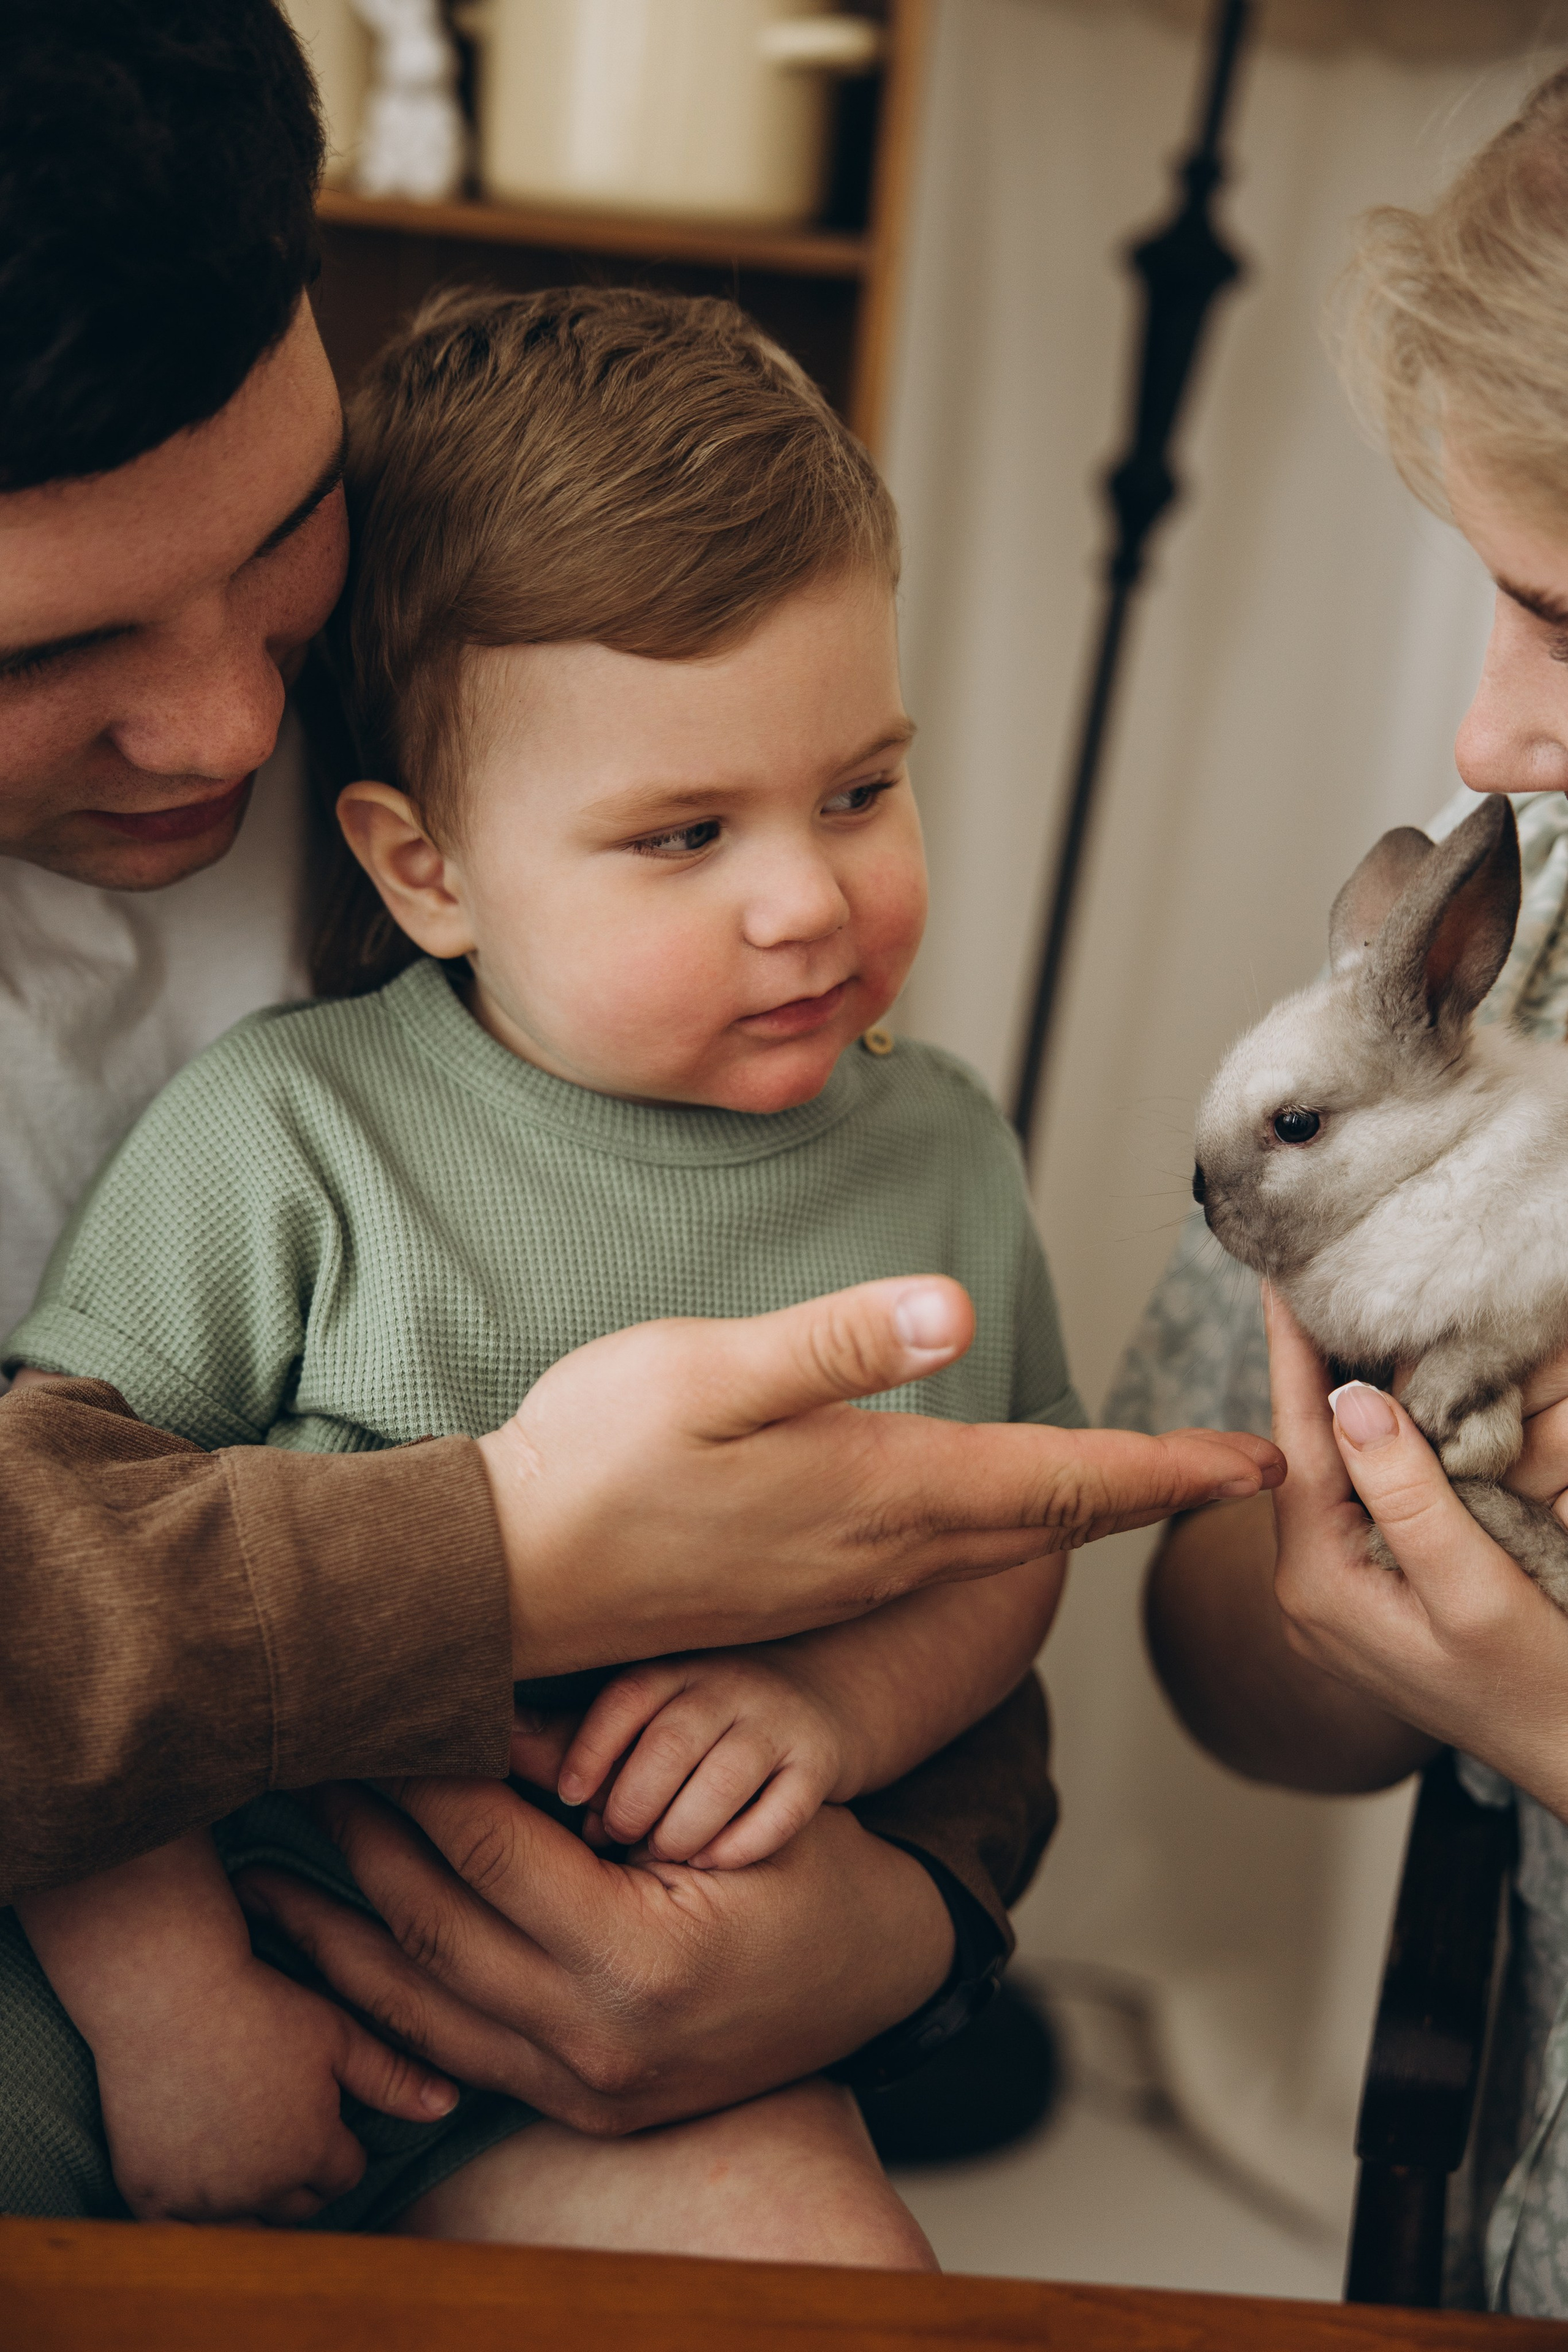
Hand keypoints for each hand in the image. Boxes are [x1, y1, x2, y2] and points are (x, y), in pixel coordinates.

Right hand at [94, 1953, 457, 2224]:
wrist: (165, 1990)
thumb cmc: (260, 2002)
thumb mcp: (337, 2034)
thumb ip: (393, 2078)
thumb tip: (450, 2105)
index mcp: (312, 2151)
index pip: (344, 2173)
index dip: (338, 2140)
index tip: (322, 2107)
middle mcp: (259, 2187)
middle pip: (297, 2205)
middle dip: (301, 2173)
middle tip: (282, 2122)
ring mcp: (202, 2196)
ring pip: (244, 2222)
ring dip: (251, 2197)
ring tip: (245, 2143)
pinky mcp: (150, 2193)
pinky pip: (184, 2228)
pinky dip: (194, 2208)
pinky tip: (199, 2164)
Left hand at [235, 1777, 955, 2136]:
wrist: (878, 1973)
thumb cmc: (809, 1866)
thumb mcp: (720, 1802)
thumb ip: (595, 1773)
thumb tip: (481, 1720)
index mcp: (642, 1963)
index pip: (490, 1854)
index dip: (421, 1781)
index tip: (371, 1722)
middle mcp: (598, 2043)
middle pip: (436, 1930)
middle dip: (359, 1845)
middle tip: (306, 1769)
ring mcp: (582, 2088)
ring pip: (419, 2011)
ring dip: (337, 1940)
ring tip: (267, 1879)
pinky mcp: (573, 2104)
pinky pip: (449, 2052)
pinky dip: (384, 2003)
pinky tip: (337, 1958)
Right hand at [475, 1274, 1284, 1677]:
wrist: (504, 1578)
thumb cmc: (596, 1463)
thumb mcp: (708, 1373)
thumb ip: (834, 1343)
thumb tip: (957, 1311)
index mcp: (879, 1490)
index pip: (1057, 1482)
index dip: (1162, 1471)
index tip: (1250, 1462)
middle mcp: (879, 1550)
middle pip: (1047, 1523)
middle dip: (1145, 1494)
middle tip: (1231, 1472)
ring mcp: (839, 1580)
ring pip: (995, 1546)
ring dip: (1077, 1514)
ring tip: (1133, 1482)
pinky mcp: (798, 1591)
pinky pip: (935, 1562)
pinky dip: (998, 1532)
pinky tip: (986, 1511)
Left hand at [556, 1652, 860, 1867]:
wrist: (817, 1705)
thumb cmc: (699, 1728)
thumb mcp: (642, 1720)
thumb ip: (572, 1737)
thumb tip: (493, 1737)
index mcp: (672, 1670)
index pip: (627, 1698)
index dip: (591, 1750)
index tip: (570, 1798)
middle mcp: (726, 1685)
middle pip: (670, 1742)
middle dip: (633, 1804)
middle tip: (613, 1844)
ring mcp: (777, 1721)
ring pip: (722, 1779)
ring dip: (681, 1831)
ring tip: (657, 1861)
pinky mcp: (820, 1760)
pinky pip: (782, 1809)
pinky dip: (740, 1845)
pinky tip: (712, 1867)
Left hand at [1267, 1290, 1567, 1816]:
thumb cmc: (1535, 1689)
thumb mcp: (1477, 1592)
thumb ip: (1413, 1498)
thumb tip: (1351, 1402)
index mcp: (1319, 1583)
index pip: (1298, 1440)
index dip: (1292, 1353)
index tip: (1275, 1278)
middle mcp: (1311, 1587)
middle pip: (1307, 1451)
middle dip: (1315, 1367)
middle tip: (1313, 1278)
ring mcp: (1338, 1594)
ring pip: (1336, 1472)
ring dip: (1345, 1403)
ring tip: (1344, 1318)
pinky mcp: (1374, 1594)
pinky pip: (1364, 1502)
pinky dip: (1377, 1448)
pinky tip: (1386, 1404)